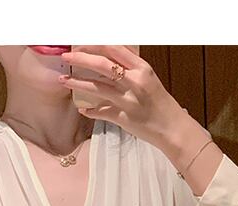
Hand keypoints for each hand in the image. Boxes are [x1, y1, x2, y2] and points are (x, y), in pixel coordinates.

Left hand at [58, 45, 188, 148]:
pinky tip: (82, 109)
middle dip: (81, 59)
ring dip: (78, 83)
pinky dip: (91, 111)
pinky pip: (102, 112)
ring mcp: (129, 101)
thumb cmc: (161, 104)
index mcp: (142, 68)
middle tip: (67, 58)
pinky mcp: (125, 118)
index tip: (81, 44)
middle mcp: (135, 82)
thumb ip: (130, 69)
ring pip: (98, 87)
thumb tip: (110, 59)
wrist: (173, 128)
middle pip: (102, 64)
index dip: (94, 44)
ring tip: (65, 81)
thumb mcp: (149, 79)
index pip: (114, 49)